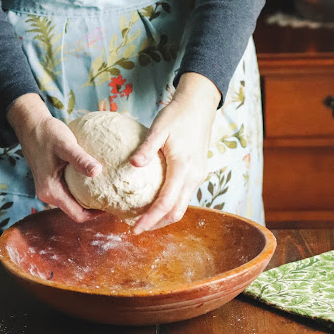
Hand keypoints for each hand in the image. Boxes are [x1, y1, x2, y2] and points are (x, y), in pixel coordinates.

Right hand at [7, 94, 101, 221]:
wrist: (31, 125)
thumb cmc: (47, 133)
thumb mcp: (65, 144)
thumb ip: (80, 159)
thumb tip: (97, 172)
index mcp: (51, 191)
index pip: (77, 215)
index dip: (96, 214)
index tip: (112, 205)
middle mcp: (48, 194)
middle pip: (76, 210)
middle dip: (95, 206)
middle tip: (114, 196)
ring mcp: (49, 188)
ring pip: (73, 201)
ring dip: (88, 197)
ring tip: (107, 188)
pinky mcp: (51, 181)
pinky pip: (69, 191)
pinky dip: (82, 188)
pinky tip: (95, 178)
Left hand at [129, 73, 220, 233]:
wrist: (199, 105)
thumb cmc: (177, 114)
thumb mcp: (159, 128)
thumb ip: (147, 148)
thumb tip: (133, 164)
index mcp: (183, 167)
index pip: (166, 203)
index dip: (150, 219)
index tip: (135, 228)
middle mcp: (194, 176)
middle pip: (177, 211)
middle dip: (158, 224)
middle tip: (137, 228)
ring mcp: (198, 175)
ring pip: (182, 205)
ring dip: (164, 215)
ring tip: (144, 218)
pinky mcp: (198, 172)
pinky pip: (185, 195)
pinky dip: (171, 204)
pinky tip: (156, 201)